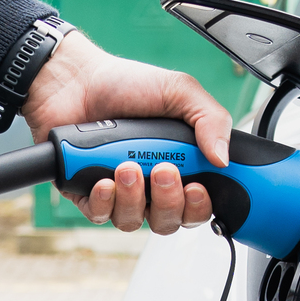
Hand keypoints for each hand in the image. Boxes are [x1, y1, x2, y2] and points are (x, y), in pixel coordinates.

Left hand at [21, 32, 231, 233]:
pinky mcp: (88, 194)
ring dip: (133, 198)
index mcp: (179, 164)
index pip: (197, 204)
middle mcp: (150, 184)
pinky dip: (104, 202)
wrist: (75, 79)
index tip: (198, 188)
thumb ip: (210, 119)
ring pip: (134, 221)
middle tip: (162, 170)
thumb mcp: (180, 91)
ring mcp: (120, 191)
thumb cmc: (125, 83)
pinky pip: (101, 216)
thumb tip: (224, 158)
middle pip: (169, 220)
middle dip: (168, 201)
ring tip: (127, 166)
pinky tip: (103, 180)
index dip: (200, 206)